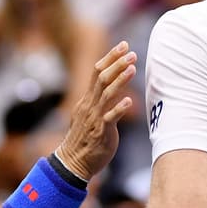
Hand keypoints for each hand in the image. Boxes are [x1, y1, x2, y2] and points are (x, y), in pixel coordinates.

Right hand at [55, 42, 136, 179]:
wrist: (73, 162)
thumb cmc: (85, 139)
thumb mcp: (89, 114)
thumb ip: (99, 100)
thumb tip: (110, 87)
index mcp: (86, 99)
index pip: (96, 72)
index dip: (110, 58)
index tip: (123, 45)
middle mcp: (89, 105)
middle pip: (101, 78)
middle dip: (116, 63)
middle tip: (130, 52)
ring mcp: (95, 118)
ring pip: (107, 94)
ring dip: (120, 80)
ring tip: (133, 67)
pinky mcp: (101, 132)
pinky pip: (110, 118)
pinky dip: (119, 108)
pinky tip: (129, 100)